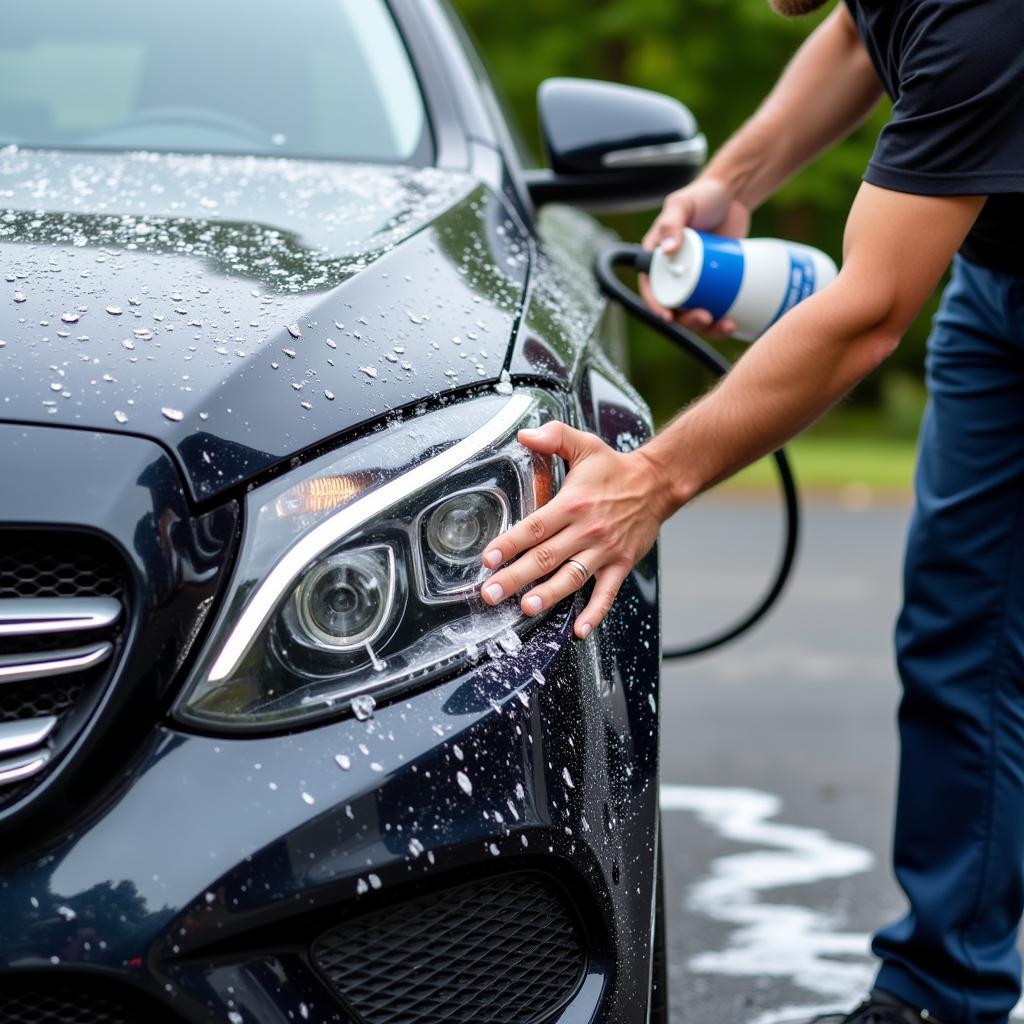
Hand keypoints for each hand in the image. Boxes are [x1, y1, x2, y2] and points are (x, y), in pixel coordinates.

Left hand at [479, 421, 674, 638]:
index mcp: (572, 503)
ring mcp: (604, 550)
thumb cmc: (614, 468)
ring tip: (527, 609)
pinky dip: (594, 613)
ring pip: (572, 577)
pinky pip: (606, 593)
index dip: (509, 544)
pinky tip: (579, 629)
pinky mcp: (621, 564)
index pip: (534, 527)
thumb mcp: (584, 444)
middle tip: (491, 594)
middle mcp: (586, 530)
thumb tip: (524, 435)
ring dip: (548, 595)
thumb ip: (553, 437)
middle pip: (546, 557)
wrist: (657, 484)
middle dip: (516, 577)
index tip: (488, 558)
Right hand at [640, 176, 750, 337]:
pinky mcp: (716, 282)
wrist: (733, 195)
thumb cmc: (702, 195)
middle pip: (676, 307)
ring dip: (707, 327)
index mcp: (657, 259)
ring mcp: (696, 280)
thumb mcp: (682, 204)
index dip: (656, 307)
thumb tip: (667, 251)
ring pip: (696, 312)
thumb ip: (671, 223)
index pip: (651, 288)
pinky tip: (732, 323)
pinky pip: (716, 306)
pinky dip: (722, 319)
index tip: (668, 317)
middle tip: (705, 318)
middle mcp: (674, 273)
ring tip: (725, 325)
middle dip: (688, 321)